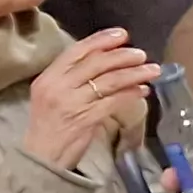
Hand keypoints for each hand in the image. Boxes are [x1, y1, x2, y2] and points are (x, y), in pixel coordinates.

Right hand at [24, 30, 158, 170]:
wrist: (41, 158)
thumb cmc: (49, 126)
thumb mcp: (52, 95)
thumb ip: (72, 78)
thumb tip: (105, 61)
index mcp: (48, 77)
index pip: (76, 51)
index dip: (100, 41)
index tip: (121, 34)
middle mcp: (58, 86)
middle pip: (96, 64)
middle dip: (122, 56)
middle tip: (142, 54)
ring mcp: (72, 102)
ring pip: (109, 81)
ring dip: (134, 74)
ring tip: (152, 70)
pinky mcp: (85, 119)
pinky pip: (114, 101)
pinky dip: (131, 94)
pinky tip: (143, 91)